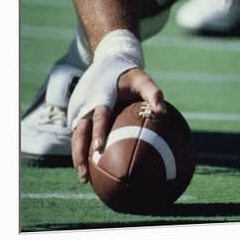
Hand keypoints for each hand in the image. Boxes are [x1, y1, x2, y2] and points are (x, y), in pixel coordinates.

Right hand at [68, 60, 165, 182]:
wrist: (109, 61)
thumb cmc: (128, 75)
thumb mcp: (142, 79)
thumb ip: (153, 94)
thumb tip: (163, 112)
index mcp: (101, 96)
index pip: (98, 116)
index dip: (96, 132)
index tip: (98, 148)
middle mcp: (87, 104)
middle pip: (79, 132)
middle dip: (80, 153)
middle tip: (85, 173)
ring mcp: (80, 110)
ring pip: (76, 136)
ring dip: (78, 156)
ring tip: (84, 178)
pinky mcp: (79, 114)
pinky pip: (79, 135)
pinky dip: (81, 150)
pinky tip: (89, 167)